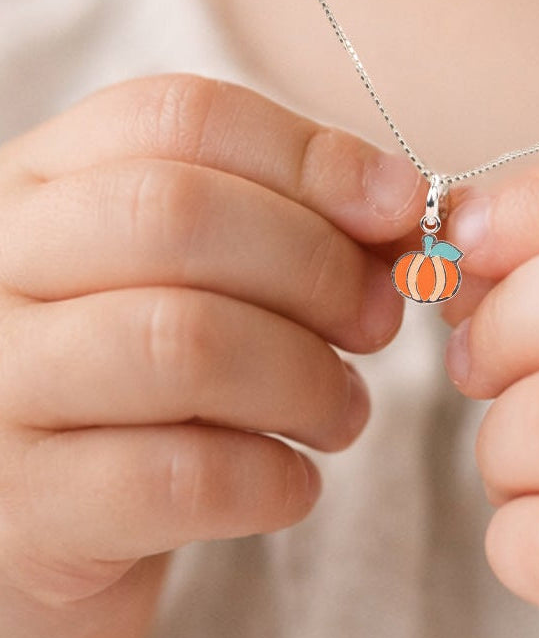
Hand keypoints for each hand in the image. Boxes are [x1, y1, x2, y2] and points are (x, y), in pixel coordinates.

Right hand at [0, 75, 421, 637]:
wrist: (52, 520)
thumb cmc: (145, 380)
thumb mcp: (197, 278)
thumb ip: (291, 224)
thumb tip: (401, 205)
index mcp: (45, 186)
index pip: (180, 117)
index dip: (312, 156)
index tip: (400, 206)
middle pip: (179, 215)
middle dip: (319, 268)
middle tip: (379, 321)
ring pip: (186, 344)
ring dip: (310, 381)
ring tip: (342, 411)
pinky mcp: (27, 511)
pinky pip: (184, 478)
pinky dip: (277, 479)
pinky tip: (292, 481)